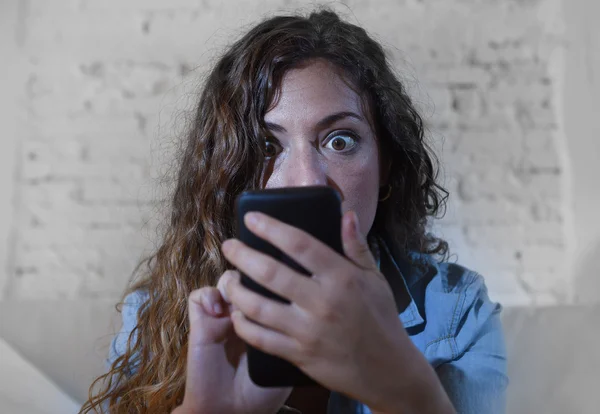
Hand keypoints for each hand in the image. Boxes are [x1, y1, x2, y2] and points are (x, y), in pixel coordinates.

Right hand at [176, 283, 291, 413]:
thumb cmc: (263, 391)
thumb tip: (296, 302)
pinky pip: (198, 296)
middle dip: (257, 274)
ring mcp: (222, 317)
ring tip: (238, 300)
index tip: (283, 283)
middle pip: (251, 275)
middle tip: (262, 288)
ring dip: (233, 283)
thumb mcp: (287, 358)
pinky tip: (218, 311)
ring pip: (227, 280)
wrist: (232, 411)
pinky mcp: (200, 324)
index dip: (276, 277)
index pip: (272, 284)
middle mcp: (246, 313)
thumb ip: (291, 330)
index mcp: (268, 318)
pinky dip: (208, 296)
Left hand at [219, 210, 424, 411]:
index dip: (271, 228)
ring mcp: (307, 331)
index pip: (300, 244)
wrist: (387, 369)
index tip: (251, 218)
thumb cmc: (380, 318)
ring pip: (258, 307)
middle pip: (270, 272)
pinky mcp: (298, 354)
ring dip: (236, 290)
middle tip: (229, 246)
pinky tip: (237, 313)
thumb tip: (346, 214)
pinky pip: (261, 339)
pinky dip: (243, 325)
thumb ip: (356, 247)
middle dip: (242, 255)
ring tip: (228, 278)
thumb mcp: (375, 278)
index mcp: (341, 278)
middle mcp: (321, 302)